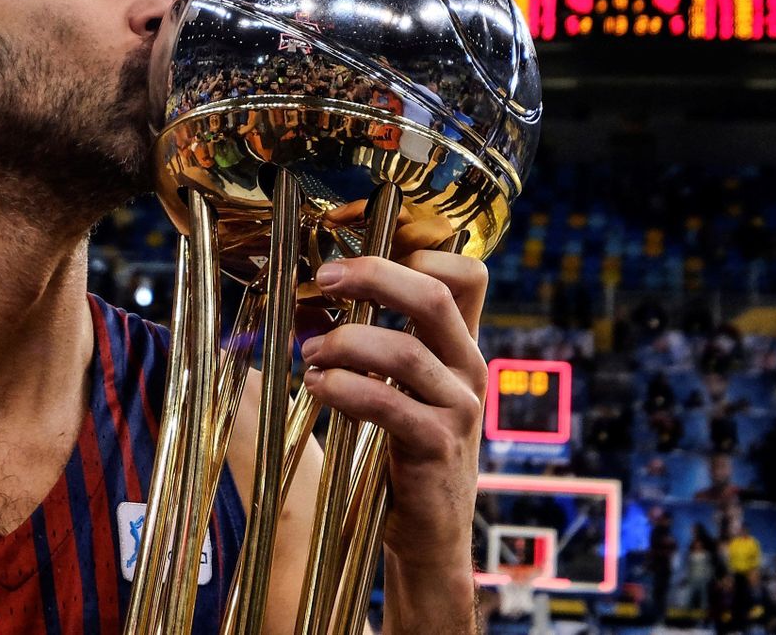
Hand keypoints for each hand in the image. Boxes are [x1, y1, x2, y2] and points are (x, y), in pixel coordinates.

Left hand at [298, 247, 488, 574]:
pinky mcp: (438, 446)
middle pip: (434, 295)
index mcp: (460, 345)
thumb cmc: (402, 450)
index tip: (358, 243)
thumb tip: (307, 296)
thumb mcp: (397, 385)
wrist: (429, 532)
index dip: (417, 247)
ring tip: (308, 352)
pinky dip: (345, 388)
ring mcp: (459, 408)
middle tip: (323, 279)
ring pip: (404, 351)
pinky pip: (389, 404)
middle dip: (373, 276)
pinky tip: (318, 385)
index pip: (465, 273)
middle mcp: (468, 368)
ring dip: (345, 343)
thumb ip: (371, 341)